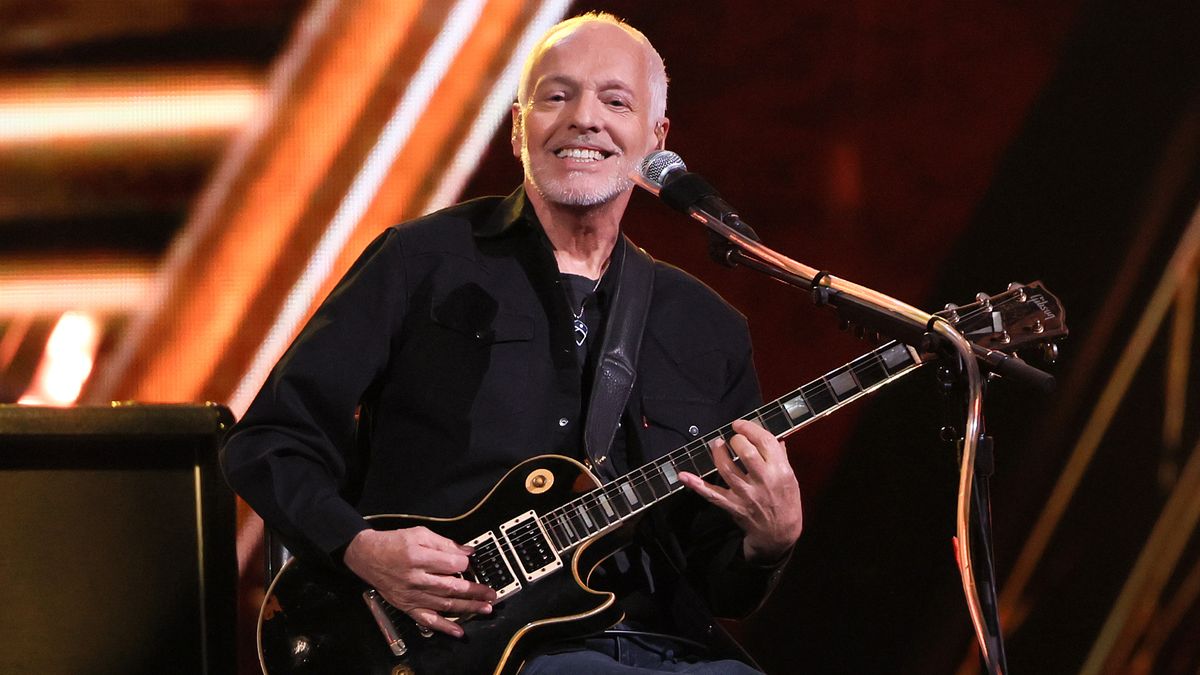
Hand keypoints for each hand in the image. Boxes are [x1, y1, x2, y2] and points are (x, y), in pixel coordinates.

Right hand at [343, 526, 496, 637]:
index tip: (471, 563)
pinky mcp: (407, 606)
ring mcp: (412, 595)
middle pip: (452, 587)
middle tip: (491, 594)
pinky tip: (459, 631)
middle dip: (475, 592)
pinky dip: (444, 627)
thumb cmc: (393, 543)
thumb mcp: (419, 533)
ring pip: (444, 604)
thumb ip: (444, 543)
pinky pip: (427, 620)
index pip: (452, 565)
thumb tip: (467, 552)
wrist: (367, 556)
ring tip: (485, 608)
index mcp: (419, 557)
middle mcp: (416, 579)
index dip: (465, 564)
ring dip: (467, 608)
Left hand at [678, 419, 802, 562]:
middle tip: (732, 438)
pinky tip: (684, 476)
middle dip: (735, 440)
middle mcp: (763, 481)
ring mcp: (746, 494)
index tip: (740, 425)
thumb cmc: (786, 502)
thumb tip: (774, 438)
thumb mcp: (791, 478)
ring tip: (716, 444)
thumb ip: (781, 457)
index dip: (750, 428)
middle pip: (745, 452)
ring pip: (726, 468)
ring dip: (718, 453)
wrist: (779, 533)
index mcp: (780, 471)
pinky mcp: (733, 505)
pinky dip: (697, 485)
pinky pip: (712, 494)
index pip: (765, 441)